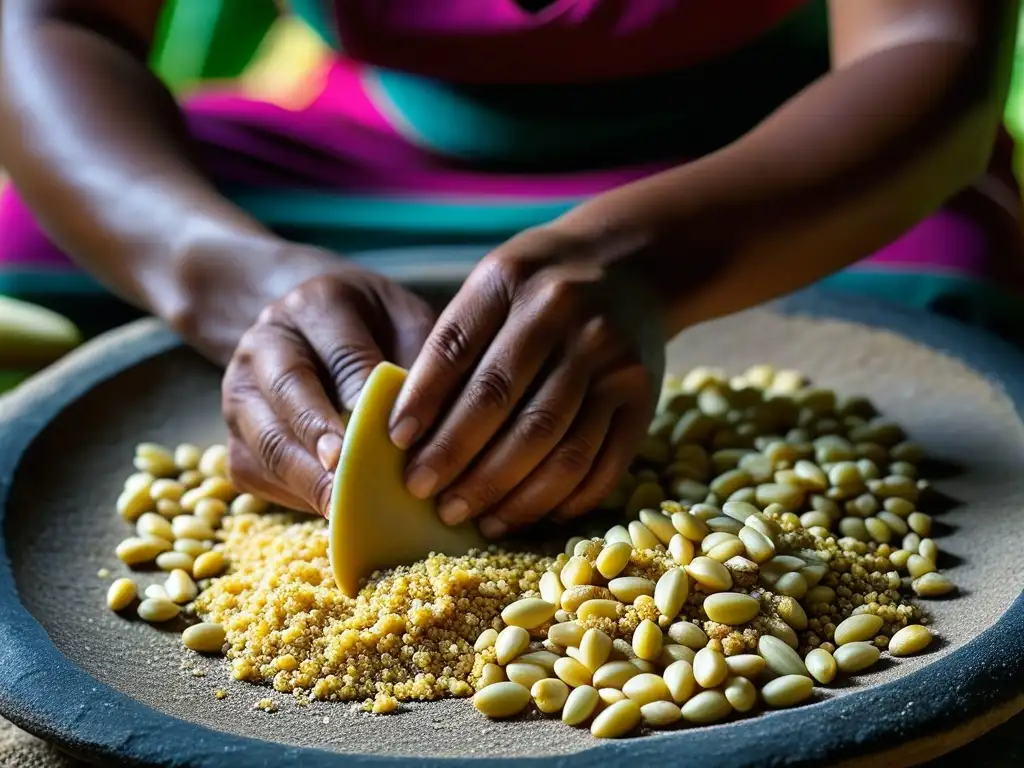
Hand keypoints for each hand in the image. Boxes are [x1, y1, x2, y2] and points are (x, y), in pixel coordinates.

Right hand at [222, 263, 435, 514]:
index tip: (390, 430)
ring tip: (343, 509)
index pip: (341, 351)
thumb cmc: (373, 328)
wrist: (306, 327)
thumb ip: (421, 357)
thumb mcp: (402, 319)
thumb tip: (443, 422)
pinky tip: (333, 516)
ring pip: (265, 442)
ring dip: (305, 479)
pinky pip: (257, 475)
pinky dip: (294, 499)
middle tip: (350, 472)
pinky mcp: (235, 440)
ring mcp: (241, 394)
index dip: (363, 392)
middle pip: (289, 393)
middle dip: (320, 435)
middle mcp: (265, 346)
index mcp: (314, 307)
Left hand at [388, 225, 665, 536]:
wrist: (631, 265)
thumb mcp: (494, 285)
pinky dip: (561, 500)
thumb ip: (457, 342)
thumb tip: (410, 429)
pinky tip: (527, 515)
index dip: (423, 400)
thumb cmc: (539, 286)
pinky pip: (601, 465)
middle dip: (456, 457)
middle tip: (424, 493)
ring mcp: (611, 359)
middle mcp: (565, 315)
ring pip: (554, 445)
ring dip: (507, 493)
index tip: (396, 443)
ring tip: (472, 517)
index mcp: (511, 280)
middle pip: (502, 402)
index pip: (455, 347)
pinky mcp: (643, 398)